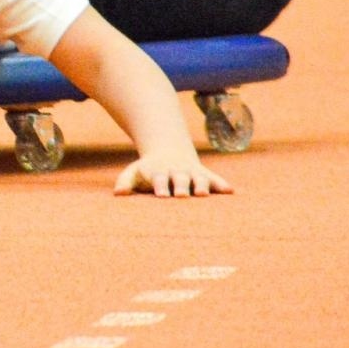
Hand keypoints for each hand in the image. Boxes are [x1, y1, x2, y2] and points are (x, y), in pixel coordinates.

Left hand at [114, 150, 232, 197]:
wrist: (169, 152)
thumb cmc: (149, 170)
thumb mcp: (135, 172)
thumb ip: (125, 181)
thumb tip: (117, 193)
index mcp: (159, 172)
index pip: (159, 178)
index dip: (160, 185)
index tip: (160, 194)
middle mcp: (177, 172)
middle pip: (180, 179)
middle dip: (181, 186)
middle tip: (181, 194)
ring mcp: (192, 173)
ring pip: (199, 179)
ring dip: (201, 185)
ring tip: (203, 194)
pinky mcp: (205, 175)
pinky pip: (215, 179)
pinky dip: (222, 184)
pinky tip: (230, 191)